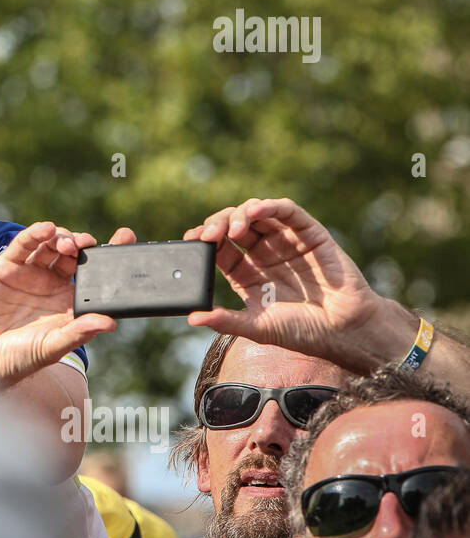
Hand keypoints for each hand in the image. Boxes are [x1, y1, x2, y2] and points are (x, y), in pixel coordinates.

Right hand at [0, 221, 132, 388]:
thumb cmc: (16, 360)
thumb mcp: (52, 347)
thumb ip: (79, 332)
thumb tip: (110, 322)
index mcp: (67, 304)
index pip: (94, 275)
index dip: (110, 256)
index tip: (125, 236)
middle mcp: (50, 286)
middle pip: (74, 255)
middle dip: (84, 245)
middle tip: (87, 245)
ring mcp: (28, 275)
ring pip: (50, 245)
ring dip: (62, 238)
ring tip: (67, 244)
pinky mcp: (5, 267)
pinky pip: (23, 245)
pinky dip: (35, 234)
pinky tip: (46, 230)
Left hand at [183, 197, 394, 371]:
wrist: (346, 331)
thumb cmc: (303, 332)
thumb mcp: (258, 327)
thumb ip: (226, 321)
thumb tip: (192, 318)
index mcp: (246, 273)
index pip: (218, 248)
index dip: (203, 241)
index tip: (192, 241)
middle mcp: (263, 253)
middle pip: (233, 226)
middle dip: (217, 225)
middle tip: (208, 235)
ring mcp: (286, 241)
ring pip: (256, 213)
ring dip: (239, 214)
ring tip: (232, 229)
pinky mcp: (309, 233)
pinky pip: (287, 211)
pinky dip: (270, 205)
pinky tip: (256, 210)